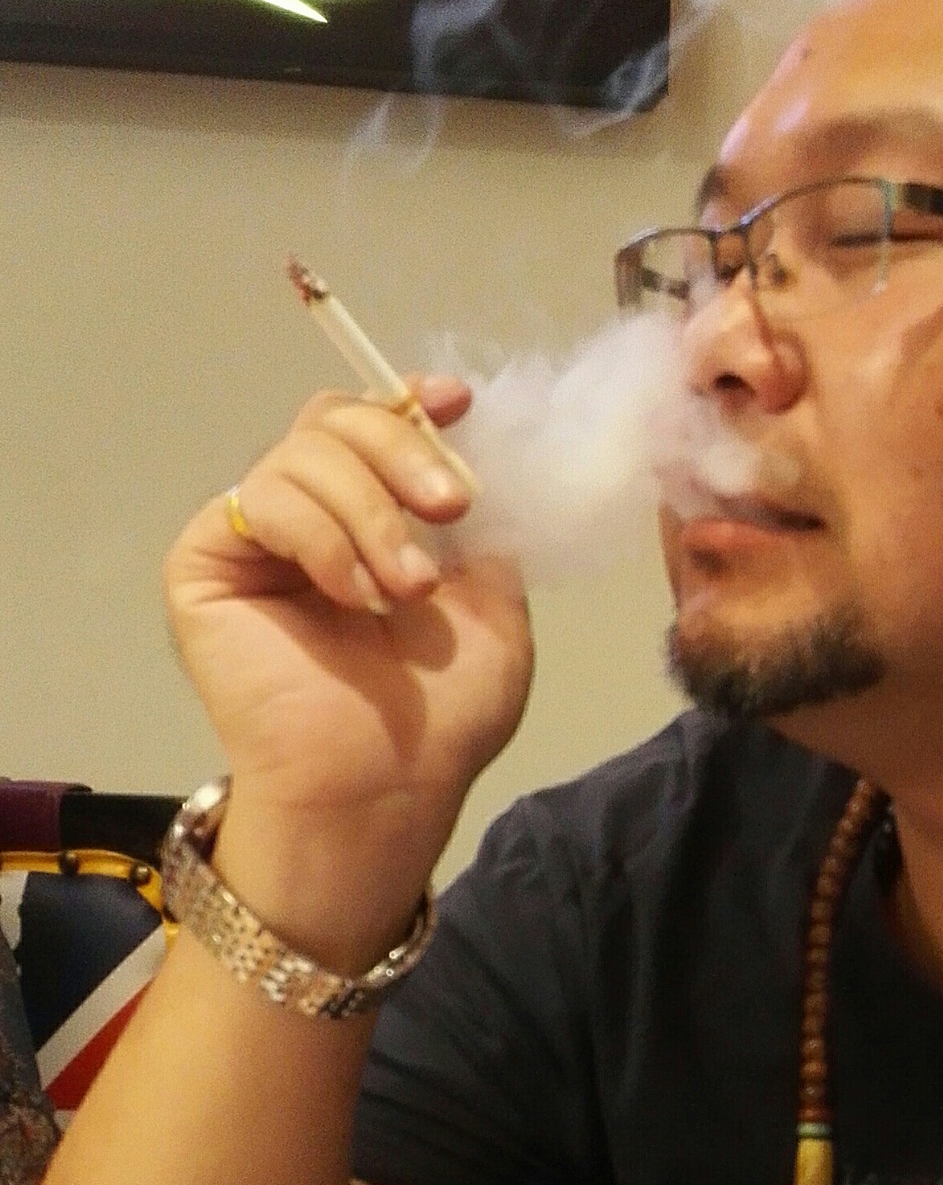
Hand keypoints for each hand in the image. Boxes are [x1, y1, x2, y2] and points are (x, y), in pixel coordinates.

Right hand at [164, 378, 533, 964]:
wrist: (386, 783)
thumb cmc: (442, 713)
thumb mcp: (493, 603)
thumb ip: (484, 525)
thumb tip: (477, 452)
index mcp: (374, 517)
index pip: (376, 423)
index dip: (412, 401)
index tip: (457, 401)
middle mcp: (311, 515)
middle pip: (336, 418)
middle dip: (404, 449)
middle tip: (451, 507)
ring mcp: (256, 536)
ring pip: (304, 453)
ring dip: (372, 515)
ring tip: (406, 592)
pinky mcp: (208, 561)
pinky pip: (264, 501)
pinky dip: (324, 539)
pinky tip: (354, 596)